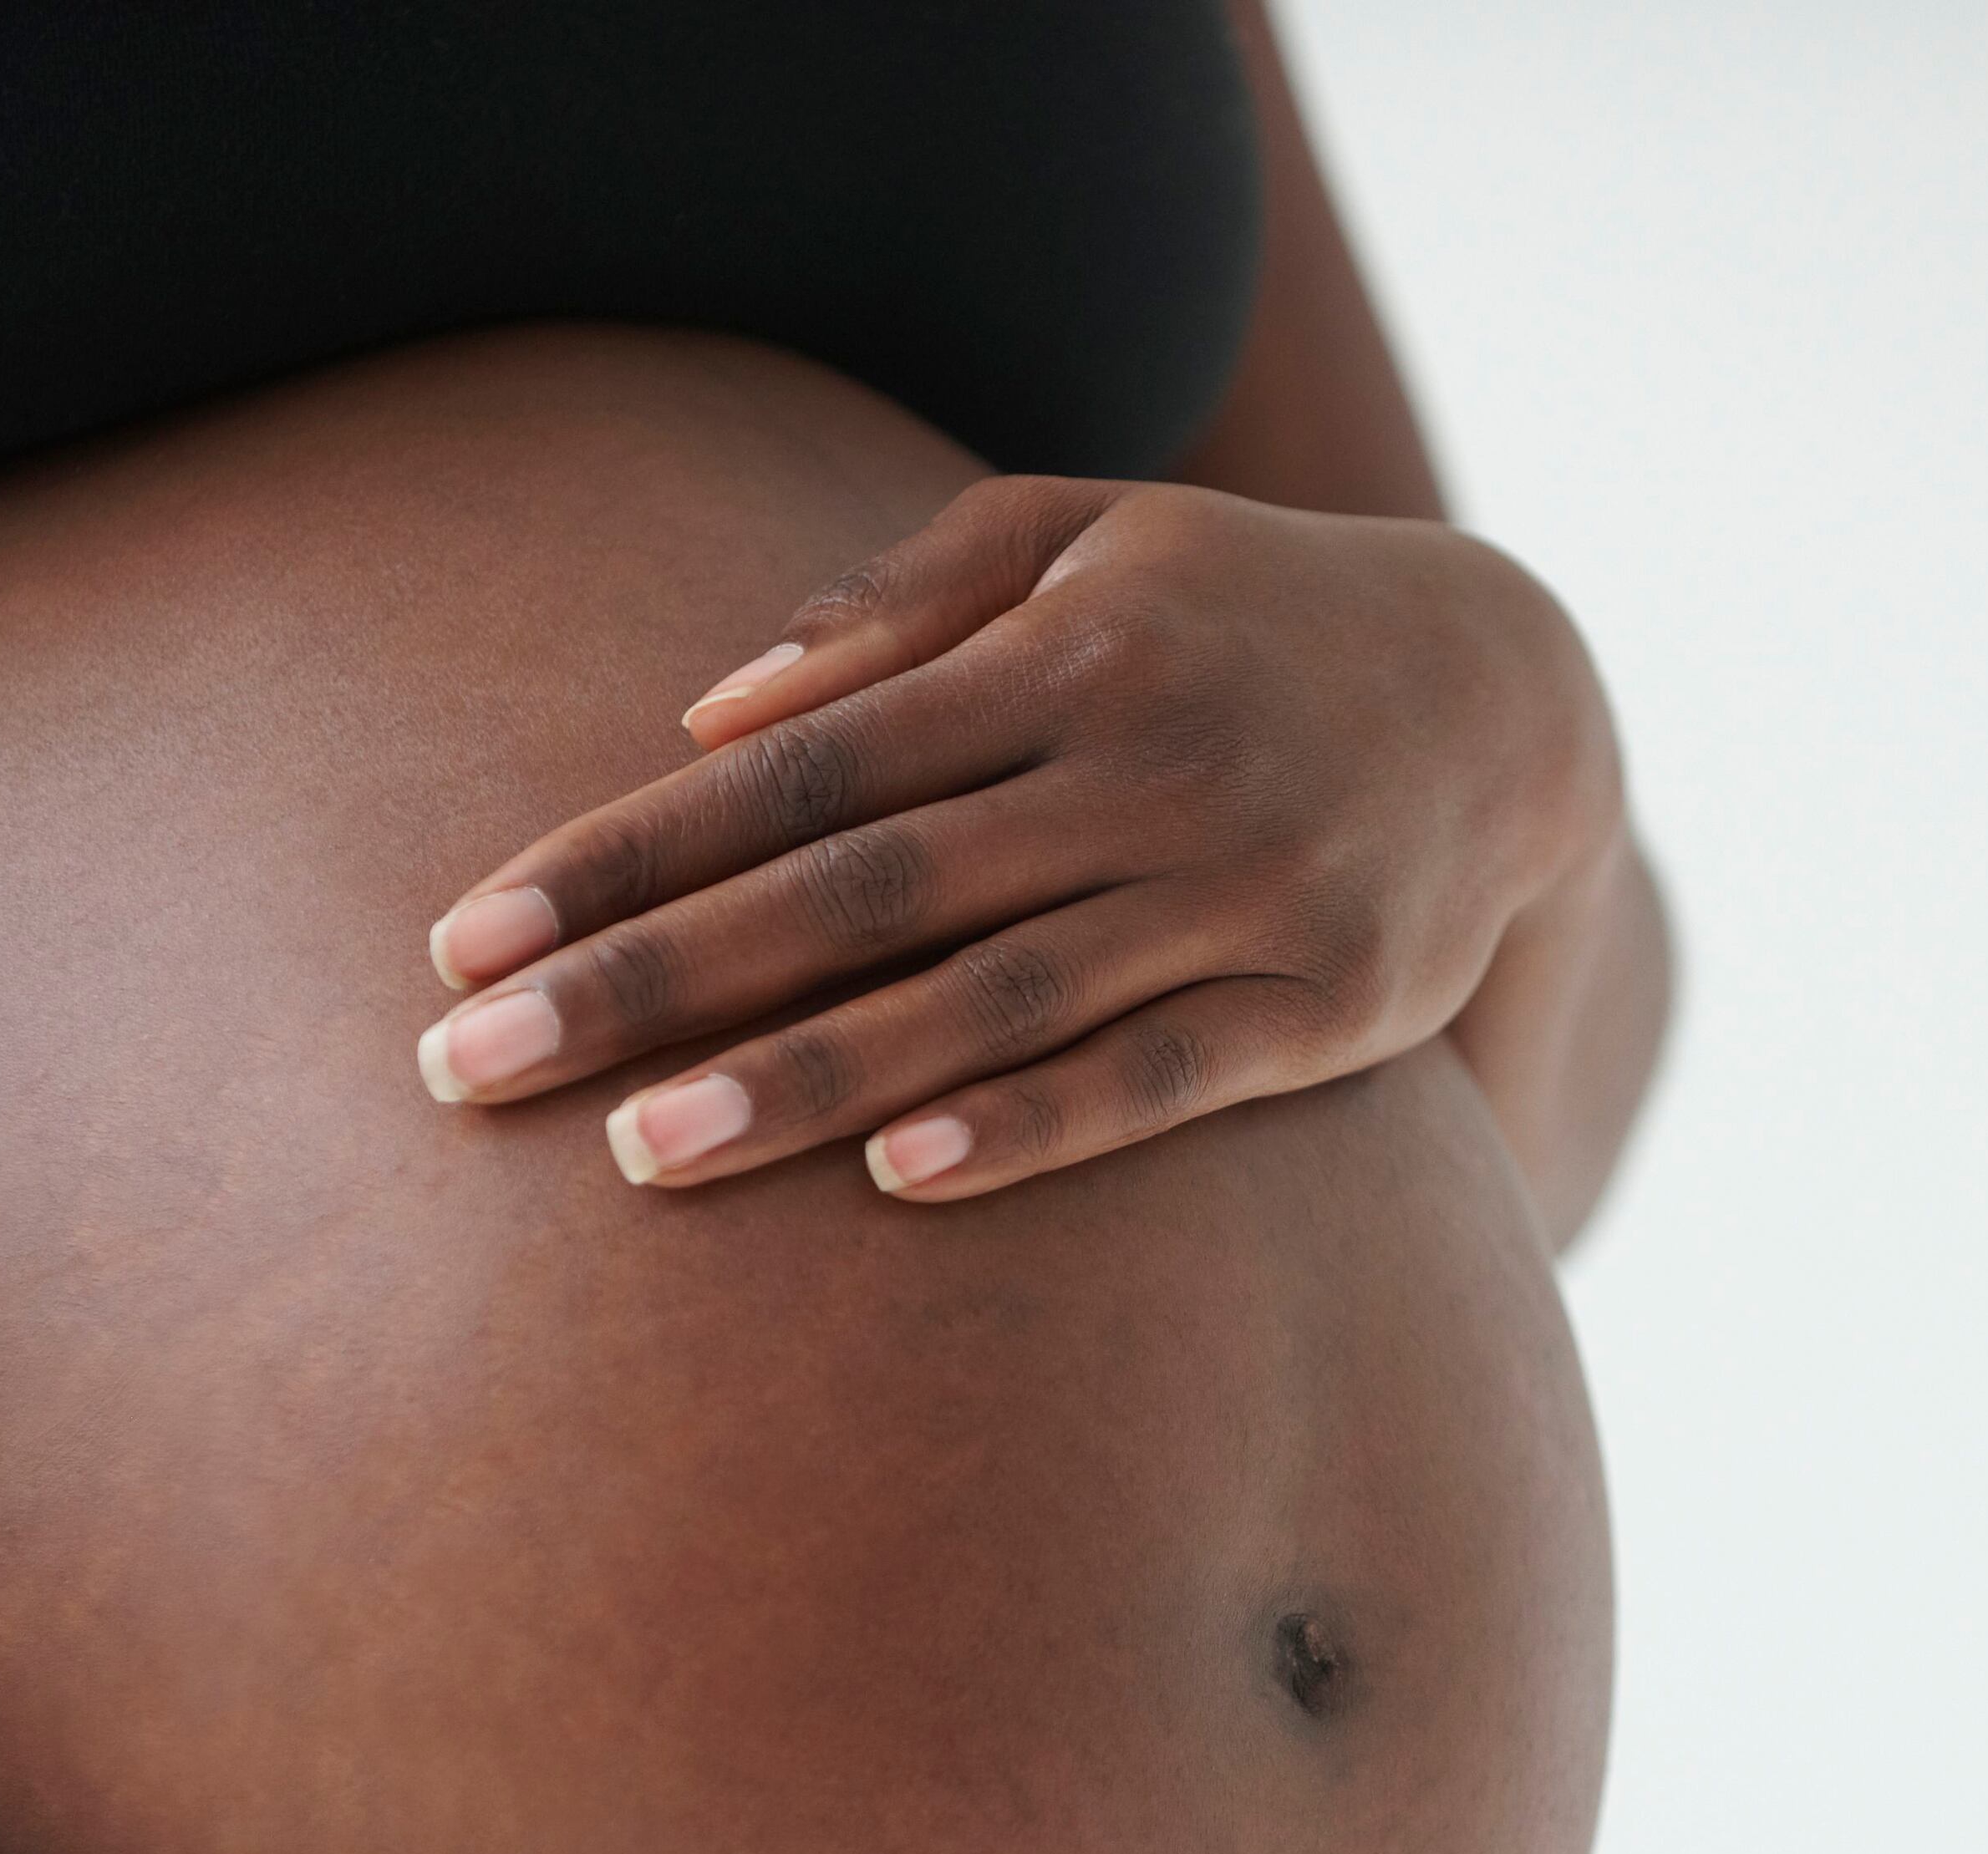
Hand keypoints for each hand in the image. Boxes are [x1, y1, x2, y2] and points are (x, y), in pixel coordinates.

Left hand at [407, 475, 1624, 1200]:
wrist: (1519, 697)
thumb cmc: (1242, 615)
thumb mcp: (1091, 535)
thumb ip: (905, 603)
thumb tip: (708, 710)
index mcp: (1064, 649)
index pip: (798, 764)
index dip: (627, 853)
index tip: (469, 936)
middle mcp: (1146, 764)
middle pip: (858, 888)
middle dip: (652, 981)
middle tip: (469, 1066)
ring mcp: (1246, 889)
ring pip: (990, 1001)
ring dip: (806, 1082)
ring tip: (637, 1159)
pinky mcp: (1333, 1009)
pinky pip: (1163, 1079)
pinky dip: (1036, 1129)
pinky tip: (903, 1183)